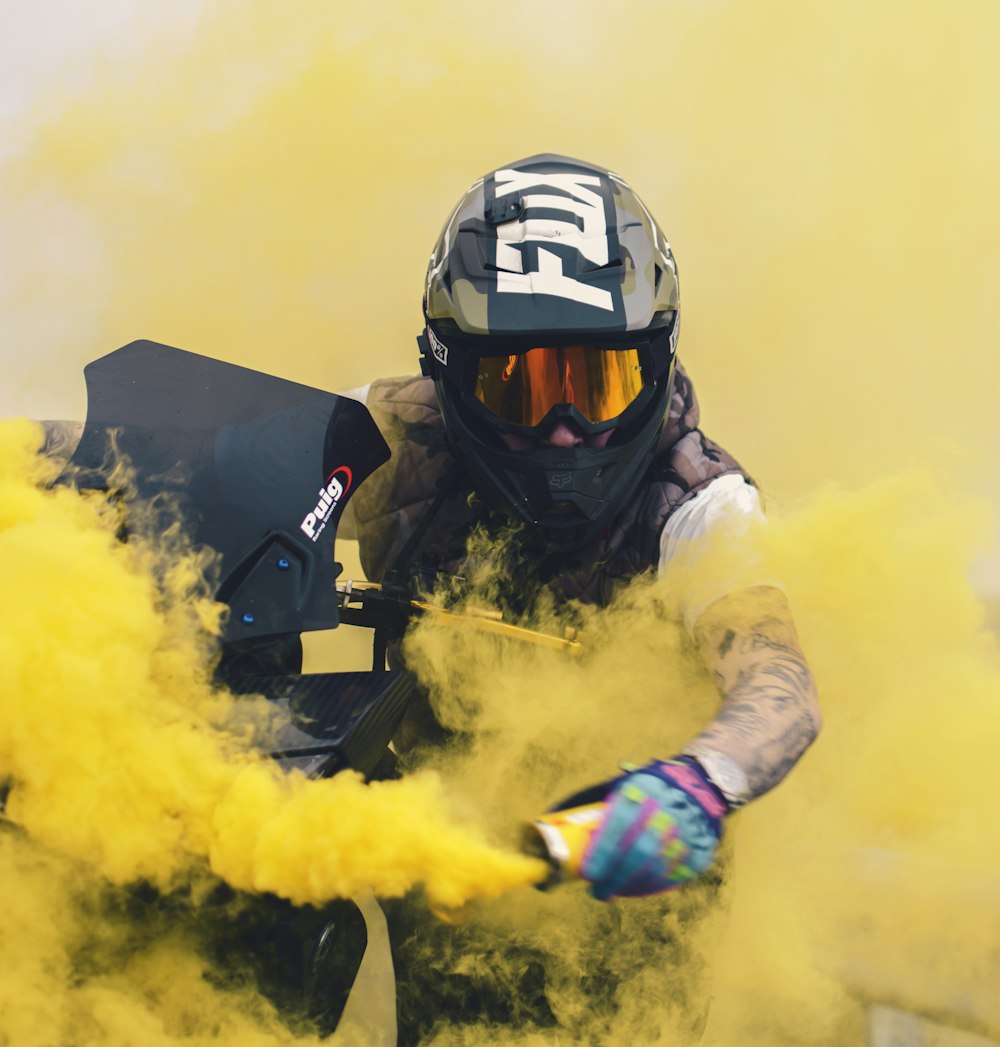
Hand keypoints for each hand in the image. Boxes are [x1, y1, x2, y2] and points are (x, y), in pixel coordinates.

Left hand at [562, 758, 727, 900]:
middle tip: (598, 892)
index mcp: (642, 792)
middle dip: (616, 877)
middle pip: (639, 852)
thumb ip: (587, 800)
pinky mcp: (700, 851)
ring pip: (657, 868)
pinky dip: (653, 887)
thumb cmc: (645, 787)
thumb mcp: (619, 783)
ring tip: (614, 892)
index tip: (588, 873)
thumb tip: (548, 814)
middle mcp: (666, 811)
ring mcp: (687, 833)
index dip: (604, 853)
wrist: (699, 785)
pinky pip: (675, 877)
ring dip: (632, 886)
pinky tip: (637, 889)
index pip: (621, 825)